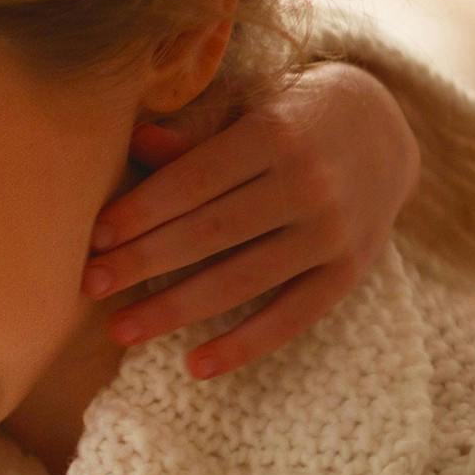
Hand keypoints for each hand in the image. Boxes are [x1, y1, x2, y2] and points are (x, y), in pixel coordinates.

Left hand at [83, 61, 420, 377]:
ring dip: (174, 310)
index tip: (95, 239)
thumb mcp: (247, 108)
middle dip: (143, 263)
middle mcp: (310, 183)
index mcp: (276, 133)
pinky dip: (243, 345)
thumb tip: (138, 143)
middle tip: (89, 287)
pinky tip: (194, 366)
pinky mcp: (348, 271)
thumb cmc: (289, 117)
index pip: (194, 181)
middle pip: (210, 233)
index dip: (141, 212)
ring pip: (241, 280)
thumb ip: (195, 133)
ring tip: (120, 331)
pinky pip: (291, 317)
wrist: (385, 127)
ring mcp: (333, 232)